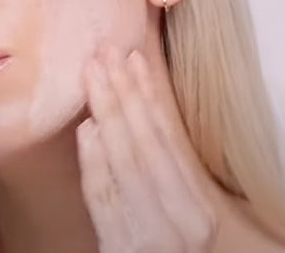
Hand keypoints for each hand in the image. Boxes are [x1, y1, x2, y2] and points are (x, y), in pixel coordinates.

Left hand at [76, 42, 218, 252]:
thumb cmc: (170, 249)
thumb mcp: (178, 211)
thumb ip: (163, 171)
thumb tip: (130, 118)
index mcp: (196, 206)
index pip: (166, 138)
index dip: (147, 96)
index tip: (133, 59)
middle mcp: (181, 220)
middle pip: (145, 142)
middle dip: (122, 93)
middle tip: (105, 52)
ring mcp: (151, 237)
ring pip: (126, 163)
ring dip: (108, 114)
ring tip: (94, 74)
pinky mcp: (122, 252)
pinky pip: (106, 202)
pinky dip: (95, 164)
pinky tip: (87, 130)